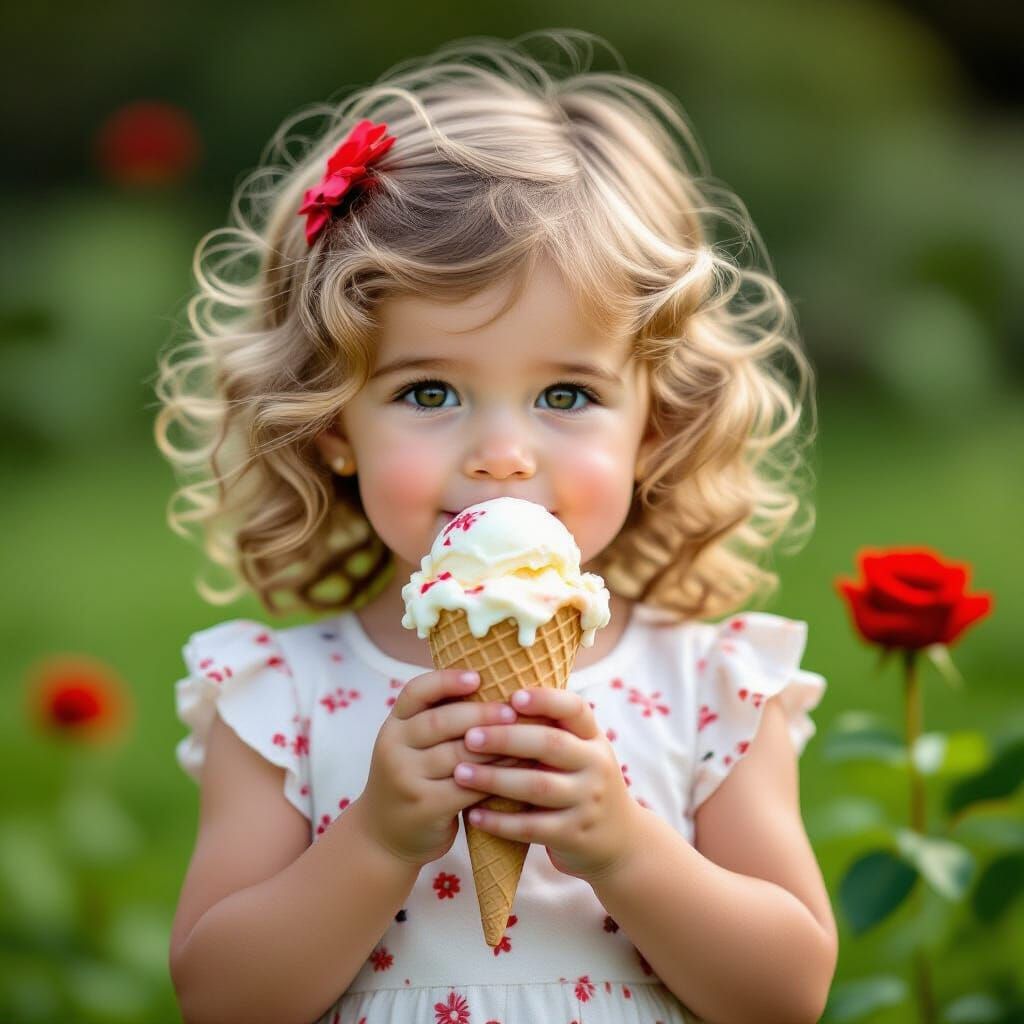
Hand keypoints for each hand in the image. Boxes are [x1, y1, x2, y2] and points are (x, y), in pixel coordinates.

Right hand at [355, 669, 519, 867]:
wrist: (386, 836)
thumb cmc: (413, 779)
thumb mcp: (412, 746)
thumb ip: (439, 720)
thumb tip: (493, 684)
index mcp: (393, 725)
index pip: (416, 692)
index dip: (446, 681)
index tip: (478, 677)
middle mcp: (393, 748)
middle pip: (441, 721)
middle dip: (481, 713)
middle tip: (513, 711)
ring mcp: (406, 778)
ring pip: (458, 755)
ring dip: (495, 745)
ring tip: (524, 738)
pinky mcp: (425, 807)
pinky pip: (468, 786)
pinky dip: (495, 776)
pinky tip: (517, 770)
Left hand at [452, 686, 641, 882]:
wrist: (620, 842)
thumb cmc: (582, 783)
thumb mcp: (581, 752)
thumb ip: (551, 729)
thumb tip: (494, 697)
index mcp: (593, 738)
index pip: (575, 708)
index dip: (545, 699)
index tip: (511, 696)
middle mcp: (596, 765)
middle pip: (550, 744)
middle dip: (506, 738)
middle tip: (469, 736)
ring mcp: (588, 801)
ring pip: (537, 786)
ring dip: (495, 779)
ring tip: (460, 773)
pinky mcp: (574, 834)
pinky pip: (532, 827)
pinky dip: (499, 822)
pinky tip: (472, 815)